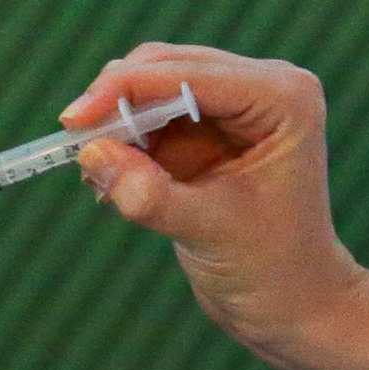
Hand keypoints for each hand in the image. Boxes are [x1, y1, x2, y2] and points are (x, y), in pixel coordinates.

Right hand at [63, 44, 368, 369]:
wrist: (292, 303)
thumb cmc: (271, 269)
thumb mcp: (209, 231)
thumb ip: (151, 194)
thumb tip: (92, 154)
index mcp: (282, 98)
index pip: (190, 74)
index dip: (126, 88)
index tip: (75, 120)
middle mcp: (262, 88)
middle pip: (166, 66)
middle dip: (116, 102)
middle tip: (76, 144)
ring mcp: (234, 105)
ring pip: (151, 85)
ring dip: (116, 123)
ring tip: (99, 176)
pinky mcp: (208, 129)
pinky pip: (149, 117)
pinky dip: (122, 140)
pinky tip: (113, 180)